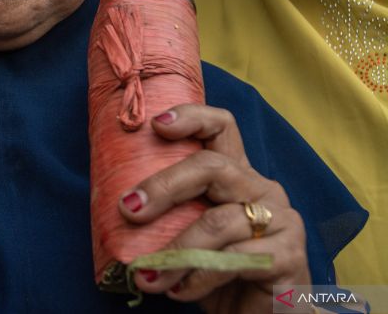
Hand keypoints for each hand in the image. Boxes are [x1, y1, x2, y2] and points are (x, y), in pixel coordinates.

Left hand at [117, 104, 309, 313]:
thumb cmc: (218, 272)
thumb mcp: (189, 233)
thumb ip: (171, 213)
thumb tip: (119, 205)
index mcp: (236, 175)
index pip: (221, 127)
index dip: (191, 117)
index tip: (155, 125)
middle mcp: (261, 188)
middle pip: (212, 166)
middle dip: (164, 186)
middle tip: (129, 209)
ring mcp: (281, 220)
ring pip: (218, 222)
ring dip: (175, 251)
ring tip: (146, 274)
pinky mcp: (290, 256)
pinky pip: (234, 260)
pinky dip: (198, 276)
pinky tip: (179, 291)